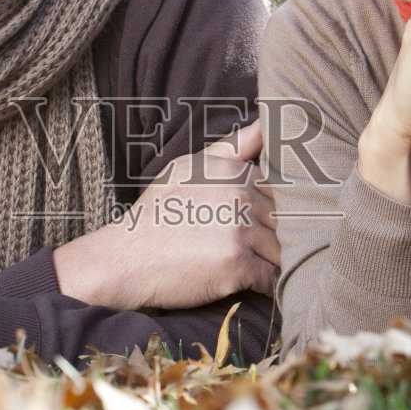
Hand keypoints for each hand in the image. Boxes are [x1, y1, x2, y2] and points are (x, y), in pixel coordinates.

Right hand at [53, 120, 280, 308]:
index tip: (266, 225)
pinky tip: (254, 286)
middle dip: (282, 237)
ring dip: (276, 262)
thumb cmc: (155, 215)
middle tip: (266, 253)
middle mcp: (240, 196)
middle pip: (287, 220)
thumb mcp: (187, 168)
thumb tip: (268, 123)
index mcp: (233, 172)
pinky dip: (268, 286)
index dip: (278, 210)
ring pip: (282, 249)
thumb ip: (232, 148)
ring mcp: (239, 231)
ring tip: (260, 270)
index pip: (282, 190)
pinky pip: (272, 278)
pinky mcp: (237, 265)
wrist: (124, 259)